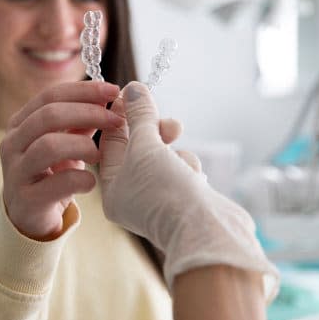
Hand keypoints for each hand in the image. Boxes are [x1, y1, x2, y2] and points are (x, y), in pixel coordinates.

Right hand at [0, 81, 122, 240]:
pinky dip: (81, 180)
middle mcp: (12, 143)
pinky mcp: (26, 199)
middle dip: (88, 113)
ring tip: (99, 156)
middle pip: (49, 115)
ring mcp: (16, 171)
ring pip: (48, 146)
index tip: (114, 90)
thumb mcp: (65, 142)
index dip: (84, 91)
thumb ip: (81, 122)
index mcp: (21, 122)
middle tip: (116, 120)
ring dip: (82, 146)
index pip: (51, 95)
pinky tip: (91, 182)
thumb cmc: (51, 174)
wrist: (30, 218)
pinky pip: (56, 183)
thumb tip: (110, 99)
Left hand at [99, 82, 278, 298]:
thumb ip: (139, 116)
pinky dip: (190, 168)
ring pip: (166, 156)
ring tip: (183, 163)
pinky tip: (195, 180)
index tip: (135, 95)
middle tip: (170, 124)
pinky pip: (184, 170)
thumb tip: (133, 88)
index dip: (123, 116)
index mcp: (112, 188)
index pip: (111, 142)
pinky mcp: (186, 199)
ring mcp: (161, 199)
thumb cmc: (166, 191)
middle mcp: (133, 196)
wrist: (207, 231)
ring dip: (176, 152)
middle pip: (140, 148)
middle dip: (156, 132)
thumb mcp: (146, 147)